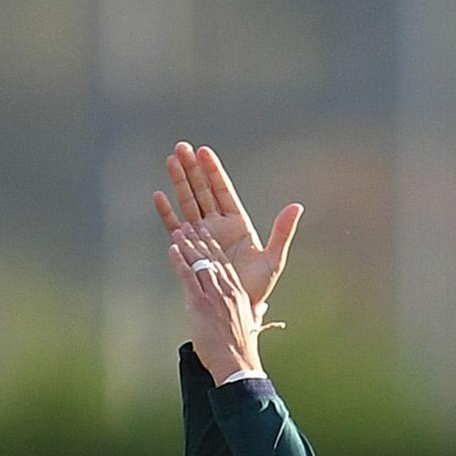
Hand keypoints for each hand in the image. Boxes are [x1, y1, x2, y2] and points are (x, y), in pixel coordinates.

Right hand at [151, 143, 304, 313]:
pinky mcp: (188, 250)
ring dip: (179, 183)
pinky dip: (167, 213)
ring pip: (188, 203)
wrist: (237, 308)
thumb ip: (283, 232)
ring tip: (170, 161)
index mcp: (237, 224)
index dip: (213, 172)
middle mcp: (217, 225)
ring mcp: (201, 236)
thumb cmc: (257, 286)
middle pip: (202, 191)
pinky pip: (175, 227)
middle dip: (192, 169)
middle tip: (181, 147)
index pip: (223, 191)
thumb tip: (297, 206)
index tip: (204, 152)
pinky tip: (159, 196)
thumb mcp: (273, 259)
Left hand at [171, 231, 264, 382]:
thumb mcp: (251, 324)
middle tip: (190, 227)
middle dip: (199, 240)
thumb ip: (255, 312)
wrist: (237, 363)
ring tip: (179, 232)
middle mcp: (227, 290)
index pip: (225, 263)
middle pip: (212, 258)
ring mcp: (213, 295)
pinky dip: (179, 261)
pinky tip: (172, 249)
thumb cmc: (241, 348)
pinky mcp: (200, 303)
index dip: (214, 247)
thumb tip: (261, 310)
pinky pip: (188, 276)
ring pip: (199, 263)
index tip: (207, 235)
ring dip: (187, 246)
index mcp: (239, 293)